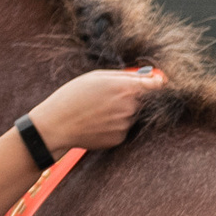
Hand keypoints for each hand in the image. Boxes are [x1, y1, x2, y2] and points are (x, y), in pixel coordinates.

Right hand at [25, 67, 165, 152]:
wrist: (57, 124)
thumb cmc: (74, 95)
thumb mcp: (98, 77)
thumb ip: (126, 76)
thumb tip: (149, 76)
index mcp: (127, 88)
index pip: (158, 86)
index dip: (157, 83)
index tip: (156, 83)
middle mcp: (130, 108)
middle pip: (143, 101)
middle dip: (133, 98)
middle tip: (109, 97)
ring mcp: (125, 125)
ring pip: (132, 115)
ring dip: (122, 112)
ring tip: (98, 110)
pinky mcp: (119, 138)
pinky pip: (123, 129)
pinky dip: (114, 125)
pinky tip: (97, 122)